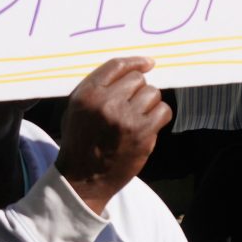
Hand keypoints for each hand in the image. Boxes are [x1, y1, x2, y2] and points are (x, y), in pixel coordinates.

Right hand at [55, 57, 171, 215]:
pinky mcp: (142, 132)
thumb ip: (99, 88)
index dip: (136, 62)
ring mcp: (125, 118)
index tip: (148, 63)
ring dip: (148, 104)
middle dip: (138, 91)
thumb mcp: (77, 109)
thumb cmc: (81, 141)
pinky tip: (147, 127)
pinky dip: (159, 117)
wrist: (83, 179)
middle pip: (138, 79)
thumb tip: (134, 68)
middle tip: (130, 108)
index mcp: (87, 94)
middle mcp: (106, 103)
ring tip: (135, 119)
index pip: (117, 65)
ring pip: (153, 93)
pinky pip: (164, 110)